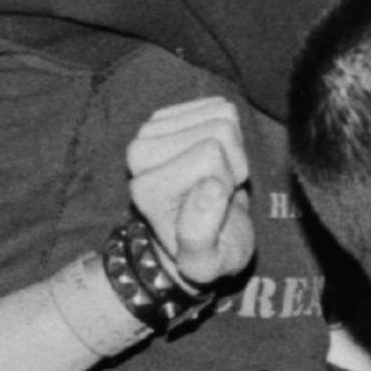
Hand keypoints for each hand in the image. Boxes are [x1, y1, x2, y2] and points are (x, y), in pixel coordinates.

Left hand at [127, 95, 256, 287]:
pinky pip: (220, 105)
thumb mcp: (206, 264)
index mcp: (144, 188)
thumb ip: (200, 234)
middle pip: (219, 130)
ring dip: (232, 149)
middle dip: (230, 163)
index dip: (227, 183)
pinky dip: (229, 133)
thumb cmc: (206, 251)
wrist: (194, 237)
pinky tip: (215, 159)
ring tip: (215, 177)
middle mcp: (138, 152)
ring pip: (222, 114)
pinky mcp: (168, 114)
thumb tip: (211, 185)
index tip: (214, 208)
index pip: (212, 154)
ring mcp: (150, 128)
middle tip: (217, 192)